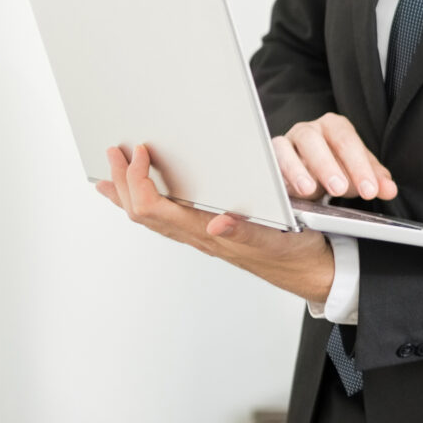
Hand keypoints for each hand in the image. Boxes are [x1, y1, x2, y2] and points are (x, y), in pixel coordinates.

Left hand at [96, 144, 336, 305]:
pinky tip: (147, 194)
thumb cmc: (296, 254)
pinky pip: (165, 220)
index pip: (153, 208)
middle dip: (121, 183)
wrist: (311, 271)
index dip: (138, 179)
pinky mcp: (210, 234)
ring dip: (126, 194)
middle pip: (141, 213)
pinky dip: (146, 203)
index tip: (141, 152)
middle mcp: (198, 236)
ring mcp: (201, 237)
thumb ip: (246, 232)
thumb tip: (217, 224)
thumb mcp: (277, 237)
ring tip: (111, 175)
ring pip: (149, 218)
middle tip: (113, 153)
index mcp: (208, 234)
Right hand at [272, 112, 394, 201]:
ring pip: (289, 148)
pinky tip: (288, 190)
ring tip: (309, 190)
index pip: (348, 142)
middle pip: (317, 141)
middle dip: (329, 166)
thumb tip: (389, 189)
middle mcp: (311, 129)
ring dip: (299, 170)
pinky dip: (279, 174)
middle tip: (340, 190)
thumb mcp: (357, 174)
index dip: (359, 166)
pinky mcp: (272, 155)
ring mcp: (289, 140)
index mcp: (336, 127)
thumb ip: (375, 180)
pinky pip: (271, 160)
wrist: (307, 172)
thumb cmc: (335, 168)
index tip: (369, 190)